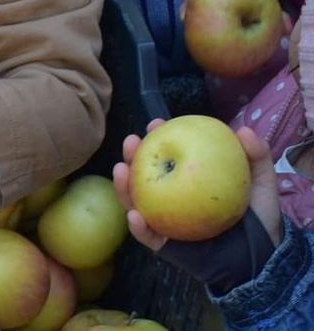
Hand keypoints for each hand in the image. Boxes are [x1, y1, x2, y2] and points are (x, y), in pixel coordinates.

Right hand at [112, 118, 281, 251]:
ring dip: (122, 187)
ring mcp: (165, 221)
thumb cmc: (260, 219)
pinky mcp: (165, 246)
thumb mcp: (261, 183)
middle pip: (143, 175)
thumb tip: (244, 130)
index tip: (156, 123)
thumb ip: (257, 156)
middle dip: (131, 156)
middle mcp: (172, 198)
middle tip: (130, 141)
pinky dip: (137, 227)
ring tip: (119, 170)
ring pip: (136, 203)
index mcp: (189, 180)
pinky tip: (135, 216)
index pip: (169, 154)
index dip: (159, 137)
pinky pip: (147, 236)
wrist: (262, 258)